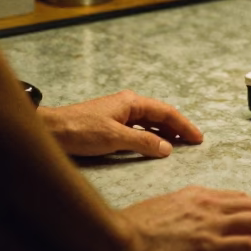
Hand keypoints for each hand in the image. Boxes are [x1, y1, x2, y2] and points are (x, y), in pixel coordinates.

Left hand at [38, 91, 203, 158]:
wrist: (51, 131)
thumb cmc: (81, 130)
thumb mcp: (114, 138)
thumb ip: (143, 143)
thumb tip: (168, 148)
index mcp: (131, 102)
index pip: (166, 112)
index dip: (184, 125)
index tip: (198, 138)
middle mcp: (128, 105)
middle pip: (160, 116)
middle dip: (177, 128)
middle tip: (193, 143)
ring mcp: (119, 114)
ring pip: (149, 124)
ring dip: (164, 134)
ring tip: (179, 146)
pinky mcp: (111, 125)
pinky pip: (138, 130)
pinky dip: (150, 138)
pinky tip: (154, 147)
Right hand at [116, 186, 250, 250]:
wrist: (117, 240)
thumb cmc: (130, 230)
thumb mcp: (161, 210)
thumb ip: (182, 213)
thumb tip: (192, 222)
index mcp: (197, 195)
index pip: (240, 198)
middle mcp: (209, 205)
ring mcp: (210, 225)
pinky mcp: (209, 247)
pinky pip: (248, 245)